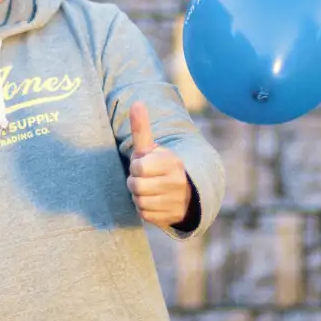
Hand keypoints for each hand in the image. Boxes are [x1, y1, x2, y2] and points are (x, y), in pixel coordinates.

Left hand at [126, 101, 191, 228]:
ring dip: (139, 196)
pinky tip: (154, 201)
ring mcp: (175, 201)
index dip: (135, 167)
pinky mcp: (170, 217)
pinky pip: (144, 214)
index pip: (138, 167)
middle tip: (144, 179)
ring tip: (149, 189)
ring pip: (139, 201)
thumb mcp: (152, 147)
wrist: (186, 191)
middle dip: (135, 182)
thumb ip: (142, 127)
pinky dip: (144, 208)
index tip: (143, 165)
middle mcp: (177, 182)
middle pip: (136, 186)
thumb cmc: (160, 165)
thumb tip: (136, 103)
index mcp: (172, 162)